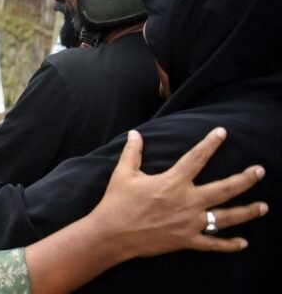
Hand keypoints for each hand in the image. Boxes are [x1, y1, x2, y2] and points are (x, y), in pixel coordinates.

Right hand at [95, 128, 266, 258]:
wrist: (112, 234)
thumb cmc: (116, 202)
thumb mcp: (123, 173)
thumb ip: (133, 152)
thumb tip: (135, 133)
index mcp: (172, 182)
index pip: (196, 158)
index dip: (210, 143)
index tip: (222, 132)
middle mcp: (187, 202)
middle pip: (224, 189)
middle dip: (244, 179)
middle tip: (260, 171)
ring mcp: (189, 223)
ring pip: (225, 217)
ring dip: (247, 211)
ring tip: (264, 206)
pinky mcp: (186, 241)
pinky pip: (212, 244)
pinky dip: (229, 245)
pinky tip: (243, 243)